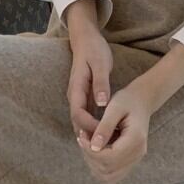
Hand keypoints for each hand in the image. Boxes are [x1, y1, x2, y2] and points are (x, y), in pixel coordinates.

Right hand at [66, 25, 112, 139]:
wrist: (86, 39)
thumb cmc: (94, 49)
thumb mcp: (100, 63)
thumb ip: (101, 83)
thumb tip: (102, 103)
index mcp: (76, 88)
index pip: (78, 114)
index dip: (89, 126)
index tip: (104, 132)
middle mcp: (74, 95)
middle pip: (78, 122)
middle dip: (90, 134)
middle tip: (107, 145)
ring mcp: (78, 96)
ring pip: (81, 121)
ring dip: (92, 132)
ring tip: (109, 142)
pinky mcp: (84, 96)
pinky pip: (87, 115)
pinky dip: (95, 125)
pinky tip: (107, 130)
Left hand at [75, 77, 151, 183]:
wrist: (141, 101)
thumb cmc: (128, 100)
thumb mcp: (115, 107)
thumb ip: (104, 127)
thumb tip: (93, 147)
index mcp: (135, 140)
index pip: (109, 158)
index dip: (90, 151)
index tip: (81, 135)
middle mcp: (137, 153)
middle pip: (108, 169)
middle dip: (90, 156)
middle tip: (82, 137)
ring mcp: (135, 159)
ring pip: (109, 176)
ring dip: (93, 163)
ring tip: (87, 143)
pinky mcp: (130, 161)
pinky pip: (112, 173)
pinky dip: (100, 165)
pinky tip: (95, 147)